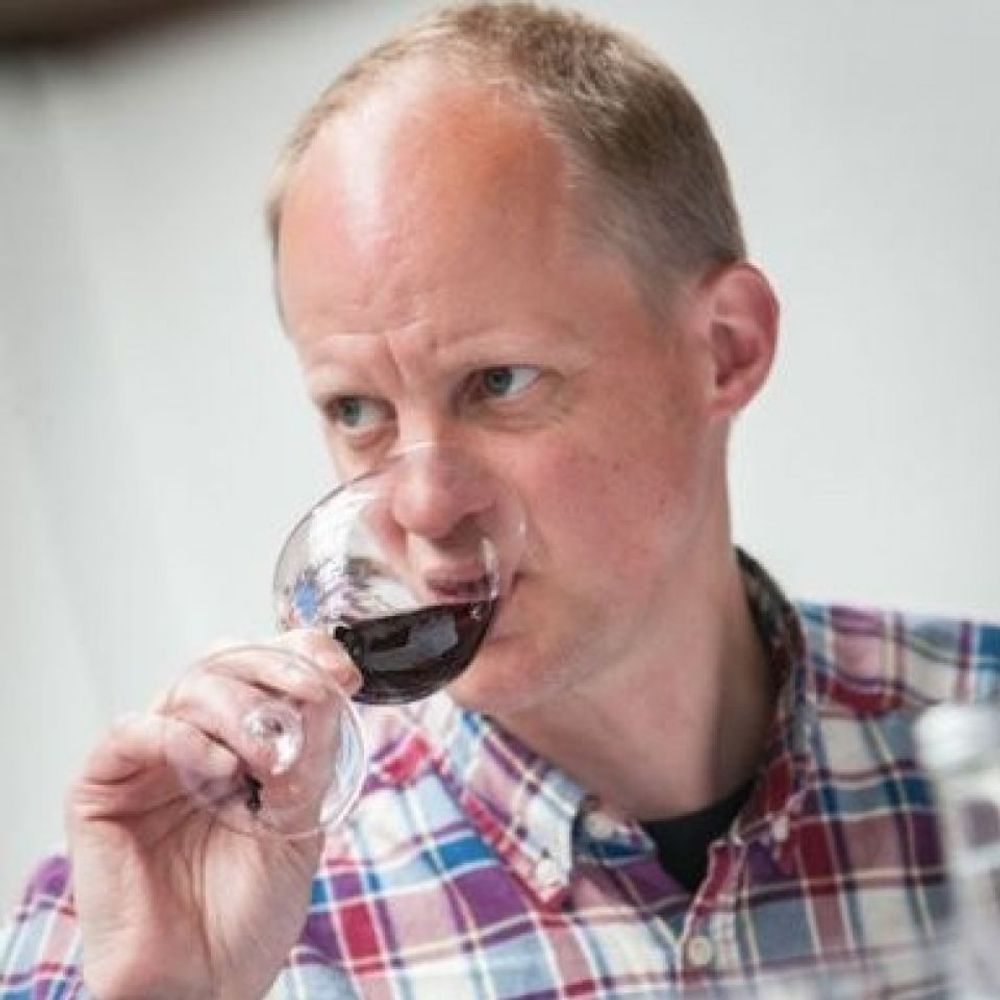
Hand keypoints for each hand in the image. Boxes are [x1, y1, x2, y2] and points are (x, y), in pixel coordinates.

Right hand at [66, 632, 360, 999]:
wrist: (210, 986)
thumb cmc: (251, 911)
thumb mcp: (302, 821)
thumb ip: (312, 757)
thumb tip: (329, 691)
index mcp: (239, 744)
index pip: (260, 670)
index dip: (298, 654)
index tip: (339, 667)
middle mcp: (193, 742)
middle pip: (224, 664)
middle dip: (275, 672)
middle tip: (313, 694)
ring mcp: (147, 763)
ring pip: (185, 689)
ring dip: (238, 710)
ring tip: (269, 759)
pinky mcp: (100, 792)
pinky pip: (131, 733)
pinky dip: (179, 737)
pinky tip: (215, 768)